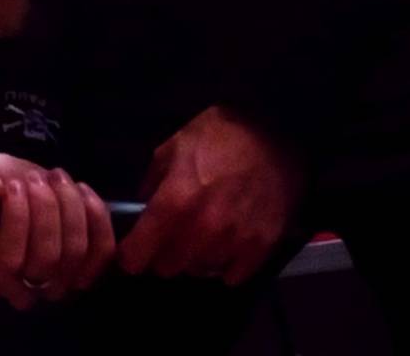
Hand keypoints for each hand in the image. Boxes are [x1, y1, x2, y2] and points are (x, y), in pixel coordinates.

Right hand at [0, 153, 115, 309]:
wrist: (15, 188)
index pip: (8, 262)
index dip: (16, 218)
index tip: (12, 183)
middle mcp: (21, 291)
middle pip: (47, 257)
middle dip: (46, 207)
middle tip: (35, 176)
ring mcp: (56, 284)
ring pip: (75, 252)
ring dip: (70, 205)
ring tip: (55, 177)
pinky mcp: (84, 269)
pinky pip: (101, 251)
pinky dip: (96, 217)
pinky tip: (81, 190)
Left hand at [117, 105, 306, 286]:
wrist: (278, 133)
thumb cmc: (223, 134)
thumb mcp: (178, 143)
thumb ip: (155, 177)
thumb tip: (144, 205)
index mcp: (175, 200)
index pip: (138, 252)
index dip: (131, 254)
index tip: (134, 250)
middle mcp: (201, 229)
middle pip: (167, 267)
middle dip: (164, 254)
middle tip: (173, 234)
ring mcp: (231, 242)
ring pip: (198, 271)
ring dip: (195, 257)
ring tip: (203, 233)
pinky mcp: (259, 250)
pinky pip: (231, 276)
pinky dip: (225, 263)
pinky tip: (228, 241)